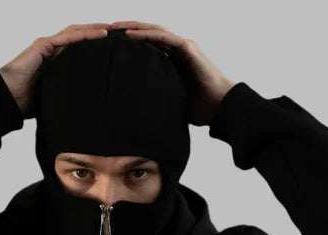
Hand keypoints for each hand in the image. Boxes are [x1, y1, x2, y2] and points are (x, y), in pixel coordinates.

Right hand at [0, 23, 111, 118]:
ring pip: (76, 32)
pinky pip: (68, 37)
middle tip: (120, 34)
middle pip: (80, 37)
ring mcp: (47, 45)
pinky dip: (85, 34)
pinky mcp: (43, 45)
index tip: (113, 49)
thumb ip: (67, 96)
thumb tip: (86, 110)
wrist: (8, 99)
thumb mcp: (55, 98)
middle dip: (99, 33)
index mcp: (55, 61)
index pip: (79, 49)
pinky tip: (101, 34)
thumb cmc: (26, 103)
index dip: (95, 46)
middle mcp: (52, 50)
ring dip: (96, 29)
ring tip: (114, 29)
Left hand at [109, 21, 234, 126]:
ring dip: (134, 27)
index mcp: (174, 62)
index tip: (113, 46)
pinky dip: (146, 34)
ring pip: (155, 31)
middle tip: (108, 31)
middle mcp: (178, 50)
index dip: (132, 43)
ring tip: (115, 28)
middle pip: (150, 34)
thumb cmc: (200, 109)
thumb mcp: (172, 102)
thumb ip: (159, 99)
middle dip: (129, 30)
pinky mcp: (187, 48)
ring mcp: (183, 47)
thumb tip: (139, 113)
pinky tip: (130, 35)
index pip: (150, 47)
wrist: (219, 107)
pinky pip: (163, 37)